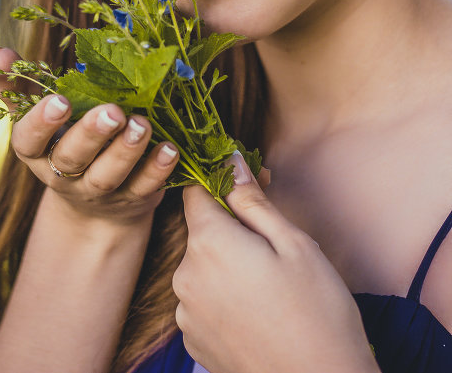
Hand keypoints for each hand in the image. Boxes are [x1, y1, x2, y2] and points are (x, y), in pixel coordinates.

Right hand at [0, 46, 179, 225]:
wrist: (95, 206)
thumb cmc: (65, 142)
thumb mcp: (42, 119)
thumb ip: (21, 87)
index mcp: (38, 152)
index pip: (29, 141)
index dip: (41, 122)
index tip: (60, 100)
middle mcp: (64, 176)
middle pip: (72, 159)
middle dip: (91, 134)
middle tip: (113, 111)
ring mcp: (99, 192)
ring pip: (108, 175)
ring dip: (127, 151)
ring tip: (142, 124)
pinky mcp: (132, 200)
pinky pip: (144, 187)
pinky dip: (158, 170)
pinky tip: (170, 149)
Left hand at [172, 153, 378, 372]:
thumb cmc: (316, 312)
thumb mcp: (293, 243)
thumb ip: (252, 199)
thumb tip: (229, 160)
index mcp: (208, 243)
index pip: (195, 191)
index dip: (220, 183)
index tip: (247, 190)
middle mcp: (186, 276)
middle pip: (200, 231)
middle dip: (230, 228)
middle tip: (272, 243)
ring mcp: (186, 313)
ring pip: (203, 267)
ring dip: (227, 265)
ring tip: (270, 286)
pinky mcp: (193, 341)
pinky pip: (203, 301)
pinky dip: (224, 298)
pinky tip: (258, 312)